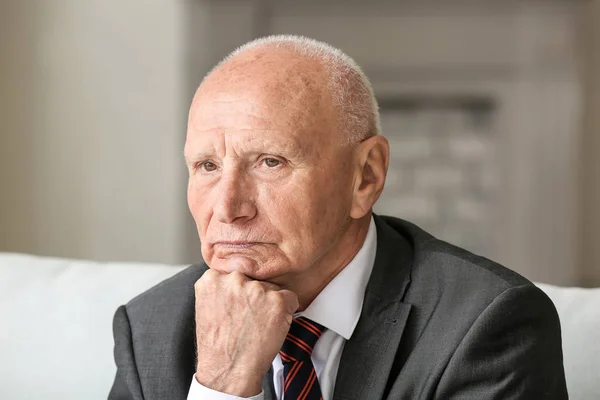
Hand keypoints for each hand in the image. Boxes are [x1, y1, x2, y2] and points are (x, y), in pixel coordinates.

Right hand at [194, 268, 298, 396]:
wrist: (228, 369)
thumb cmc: (217, 344)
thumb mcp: (206, 306)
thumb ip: (220, 286)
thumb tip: (235, 275)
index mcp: (213, 278)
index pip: (236, 272)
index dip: (240, 290)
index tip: (237, 304)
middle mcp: (234, 279)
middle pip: (254, 278)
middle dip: (254, 295)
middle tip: (247, 317)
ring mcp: (257, 289)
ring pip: (271, 288)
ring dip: (269, 304)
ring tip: (256, 325)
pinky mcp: (277, 300)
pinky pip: (290, 298)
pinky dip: (286, 311)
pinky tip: (271, 325)